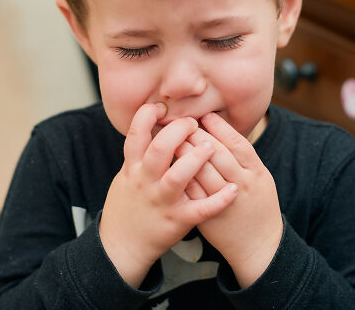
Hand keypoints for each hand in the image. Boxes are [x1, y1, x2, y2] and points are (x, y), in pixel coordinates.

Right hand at [99, 103, 238, 287]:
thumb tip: (153, 122)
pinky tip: (233, 190)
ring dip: (196, 159)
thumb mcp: (126, 176)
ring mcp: (161, 201)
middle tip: (193, 124)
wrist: (121, 247)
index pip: (136, 134)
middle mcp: (145, 181)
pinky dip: (219, 200)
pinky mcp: (177, 220)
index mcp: (132, 167)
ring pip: (178, 176)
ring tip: (212, 147)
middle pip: (159, 149)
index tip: (162, 107)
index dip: (148, 116)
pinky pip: (200, 209)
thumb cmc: (128, 206)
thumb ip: (139, 153)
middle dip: (178, 131)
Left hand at [187, 113, 282, 287]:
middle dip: (197, 134)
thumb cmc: (258, 205)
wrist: (258, 246)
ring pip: (201, 171)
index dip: (220, 127)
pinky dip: (179, 176)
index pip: (237, 143)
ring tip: (172, 137)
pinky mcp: (207, 216)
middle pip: (217, 153)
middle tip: (184, 122)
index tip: (206, 116)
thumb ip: (242, 156)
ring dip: (184, 151)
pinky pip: (190, 192)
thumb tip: (220, 128)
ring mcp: (223, 202)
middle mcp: (241, 185)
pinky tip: (169, 164)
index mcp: (256, 173)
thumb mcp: (260, 177)